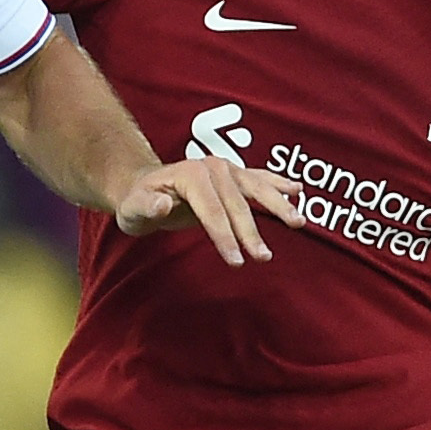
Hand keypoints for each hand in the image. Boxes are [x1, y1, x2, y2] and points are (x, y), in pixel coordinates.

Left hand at [111, 157, 303, 264]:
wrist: (143, 187)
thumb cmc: (138, 201)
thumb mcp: (132, 208)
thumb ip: (147, 207)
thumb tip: (164, 204)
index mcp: (190, 174)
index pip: (212, 210)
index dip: (224, 236)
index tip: (235, 261)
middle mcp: (212, 167)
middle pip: (236, 204)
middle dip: (250, 232)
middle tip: (263, 257)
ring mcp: (226, 169)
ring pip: (256, 189)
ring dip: (277, 206)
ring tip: (298, 222)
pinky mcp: (235, 175)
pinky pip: (260, 179)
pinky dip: (279, 184)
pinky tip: (297, 190)